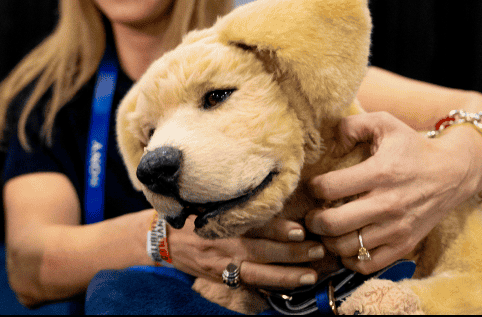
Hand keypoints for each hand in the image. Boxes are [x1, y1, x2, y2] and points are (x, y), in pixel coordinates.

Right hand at [166, 215, 323, 288]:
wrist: (163, 240)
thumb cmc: (193, 214)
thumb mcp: (209, 200)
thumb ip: (237, 200)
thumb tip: (271, 193)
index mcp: (222, 221)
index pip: (254, 226)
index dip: (278, 229)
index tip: (300, 230)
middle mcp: (223, 245)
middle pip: (261, 252)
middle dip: (291, 253)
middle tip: (317, 250)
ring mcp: (222, 266)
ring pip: (258, 274)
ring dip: (286, 275)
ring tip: (311, 274)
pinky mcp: (221, 279)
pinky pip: (248, 286)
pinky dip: (270, 288)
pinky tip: (291, 288)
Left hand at [305, 111, 481, 273]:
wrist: (453, 173)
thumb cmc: (413, 148)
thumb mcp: (386, 123)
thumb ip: (353, 124)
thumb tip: (332, 140)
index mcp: (380, 173)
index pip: (329, 187)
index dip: (313, 187)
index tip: (314, 186)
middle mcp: (388, 204)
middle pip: (332, 224)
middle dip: (313, 220)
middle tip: (312, 214)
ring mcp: (397, 228)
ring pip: (346, 247)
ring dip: (328, 240)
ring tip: (328, 229)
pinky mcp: (404, 245)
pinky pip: (367, 264)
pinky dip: (350, 259)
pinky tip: (348, 244)